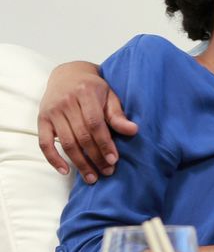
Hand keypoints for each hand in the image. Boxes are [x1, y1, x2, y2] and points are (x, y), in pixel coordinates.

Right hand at [36, 61, 137, 183]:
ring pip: (65, 143)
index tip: (113, 160)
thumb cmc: (94, 87)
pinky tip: (65, 171)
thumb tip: (133, 131)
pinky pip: (44, 143)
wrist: (68, 74)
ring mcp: (51, 111)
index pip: (95, 124)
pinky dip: (53, 159)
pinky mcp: (41, 119)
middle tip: (107, 172)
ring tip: (92, 177)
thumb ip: (118, 114)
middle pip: (81, 136)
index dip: (104, 143)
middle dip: (95, 157)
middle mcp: (66, 102)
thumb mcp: (109, 95)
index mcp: (85, 93)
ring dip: (79, 163)